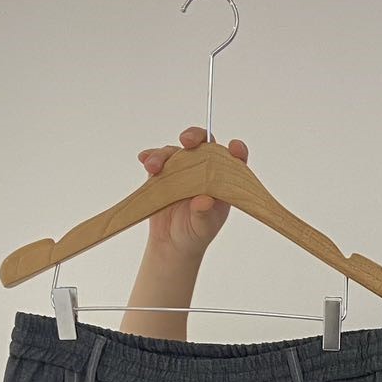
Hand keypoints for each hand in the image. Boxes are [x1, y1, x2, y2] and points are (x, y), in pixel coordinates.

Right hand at [138, 126, 248, 263]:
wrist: (172, 245)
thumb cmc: (195, 234)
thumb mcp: (203, 227)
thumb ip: (204, 214)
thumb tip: (205, 200)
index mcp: (222, 181)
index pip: (234, 160)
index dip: (236, 150)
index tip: (234, 147)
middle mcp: (204, 170)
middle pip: (203, 144)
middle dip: (195, 137)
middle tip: (186, 141)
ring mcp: (183, 170)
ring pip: (176, 151)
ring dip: (164, 154)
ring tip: (153, 167)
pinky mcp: (164, 173)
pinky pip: (157, 159)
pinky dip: (150, 157)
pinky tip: (144, 160)